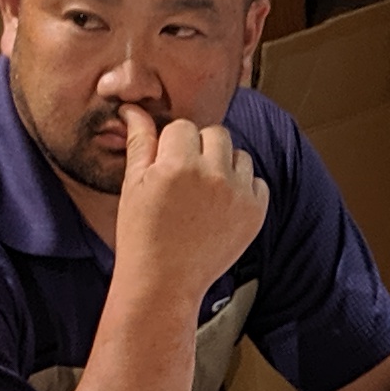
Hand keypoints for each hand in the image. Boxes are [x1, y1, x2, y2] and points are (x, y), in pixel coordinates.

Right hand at [109, 106, 267, 304]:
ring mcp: (238, 194)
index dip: (172, 146)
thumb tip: (134, 108)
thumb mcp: (133, 185)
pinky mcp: (256, 212)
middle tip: (185, 179)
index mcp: (177, 164)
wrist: (164, 282)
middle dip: (200, 149)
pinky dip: (242, 189)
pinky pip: (256, 181)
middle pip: (215, 134)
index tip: (166, 168)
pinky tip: (221, 208)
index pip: (183, 127)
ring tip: (204, 195)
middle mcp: (212, 175)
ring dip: (224, 166)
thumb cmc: (141, 235)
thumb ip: (140, 142)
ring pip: (239, 155)